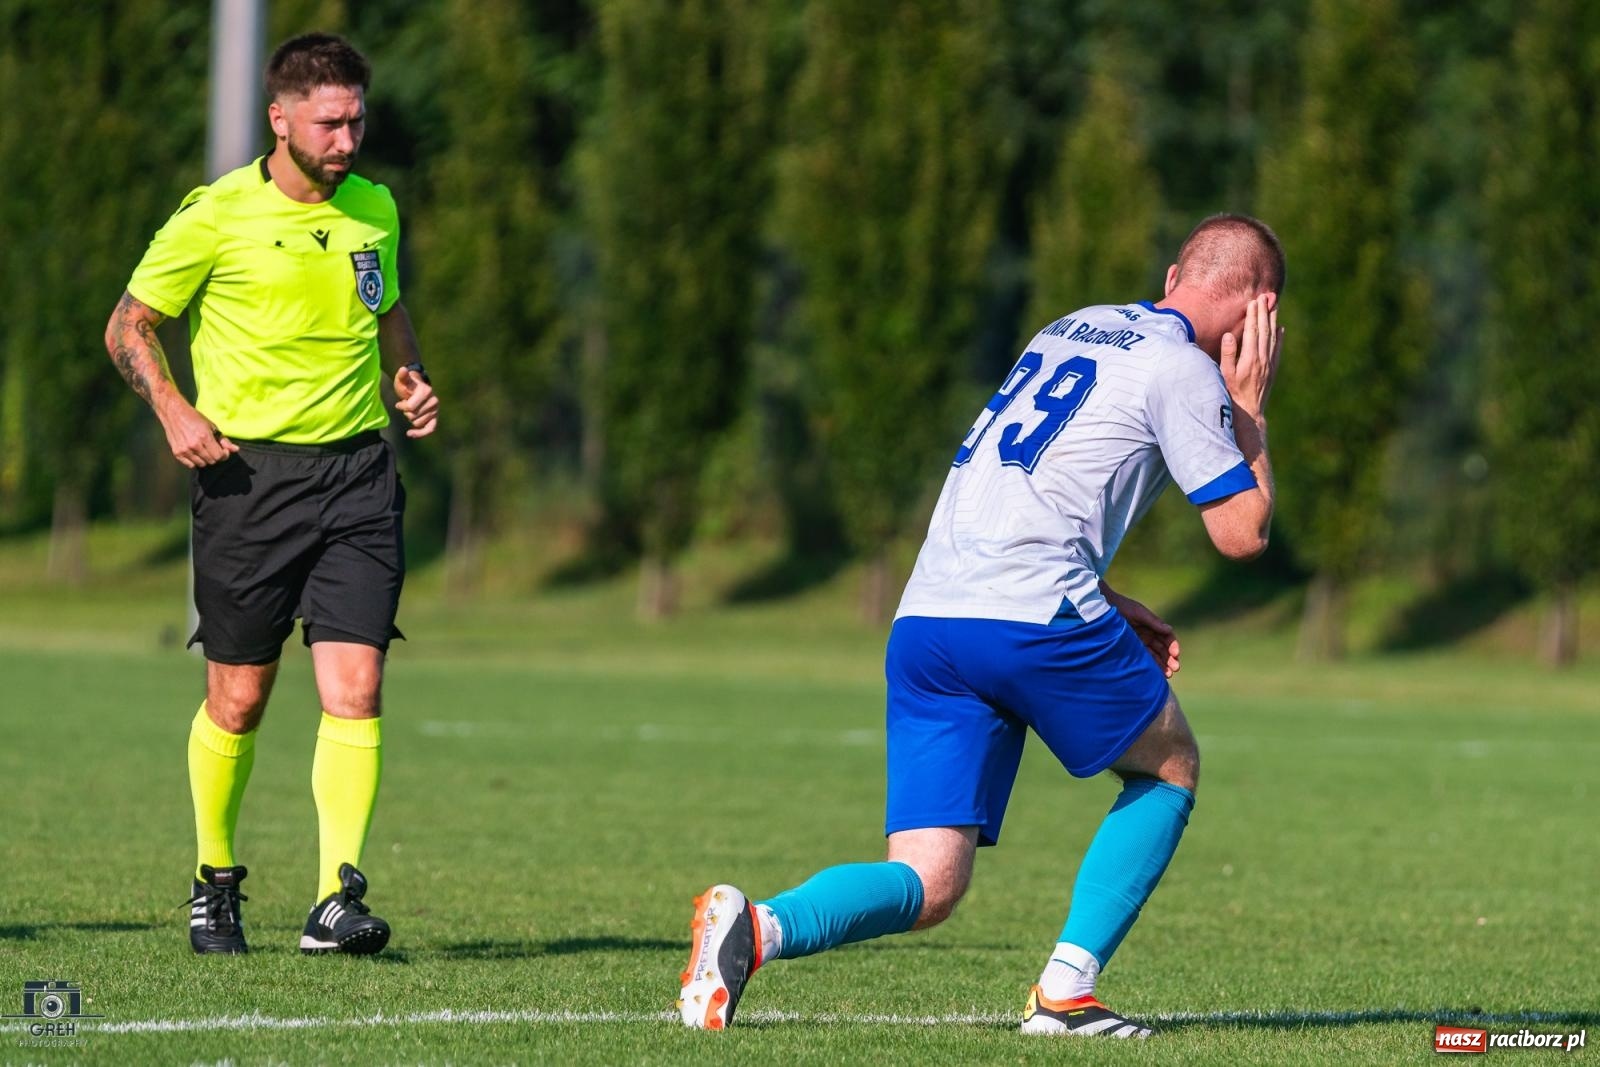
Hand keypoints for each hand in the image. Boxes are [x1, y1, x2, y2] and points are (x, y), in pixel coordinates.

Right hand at [159, 401, 237, 468]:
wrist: (174, 413)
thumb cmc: (194, 418)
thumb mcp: (211, 426)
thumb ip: (223, 440)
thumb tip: (236, 449)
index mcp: (204, 437)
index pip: (219, 456)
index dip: (224, 454)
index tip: (223, 450)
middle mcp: (194, 445)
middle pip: (211, 461)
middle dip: (215, 456)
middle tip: (213, 449)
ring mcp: (184, 450)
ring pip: (201, 464)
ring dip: (205, 459)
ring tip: (203, 449)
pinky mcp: (177, 453)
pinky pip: (190, 465)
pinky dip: (194, 461)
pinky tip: (195, 453)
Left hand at [394, 364, 438, 437]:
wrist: (416, 389)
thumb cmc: (407, 385)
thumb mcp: (402, 380)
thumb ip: (402, 376)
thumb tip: (403, 369)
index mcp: (426, 391)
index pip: (410, 407)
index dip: (402, 406)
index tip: (400, 402)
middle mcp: (434, 401)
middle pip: (413, 417)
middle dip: (407, 413)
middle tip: (408, 405)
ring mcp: (435, 411)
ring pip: (417, 423)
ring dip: (412, 418)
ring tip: (413, 410)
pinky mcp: (435, 419)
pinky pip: (430, 429)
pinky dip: (420, 433)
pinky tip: (410, 434)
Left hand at [1102, 583, 1179, 677]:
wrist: (1103, 609)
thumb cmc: (1122, 607)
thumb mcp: (1139, 613)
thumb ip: (1154, 622)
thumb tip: (1169, 629)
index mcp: (1153, 626)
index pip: (1167, 638)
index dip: (1173, 645)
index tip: (1175, 654)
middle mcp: (1148, 635)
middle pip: (1163, 649)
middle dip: (1170, 659)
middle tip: (1175, 669)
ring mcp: (1140, 642)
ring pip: (1155, 655)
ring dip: (1162, 665)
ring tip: (1168, 675)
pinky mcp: (1131, 649)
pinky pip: (1143, 658)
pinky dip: (1151, 665)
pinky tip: (1155, 673)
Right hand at [1220, 293, 1281, 420]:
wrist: (1249, 413)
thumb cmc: (1232, 394)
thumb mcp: (1225, 375)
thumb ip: (1228, 354)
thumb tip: (1229, 335)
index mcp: (1250, 358)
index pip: (1252, 331)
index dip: (1253, 316)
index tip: (1254, 301)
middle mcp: (1262, 359)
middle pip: (1264, 331)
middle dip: (1264, 312)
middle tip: (1265, 297)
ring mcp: (1269, 364)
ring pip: (1273, 337)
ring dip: (1273, 321)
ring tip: (1274, 306)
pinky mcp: (1273, 370)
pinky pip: (1278, 350)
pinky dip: (1280, 338)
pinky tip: (1280, 329)